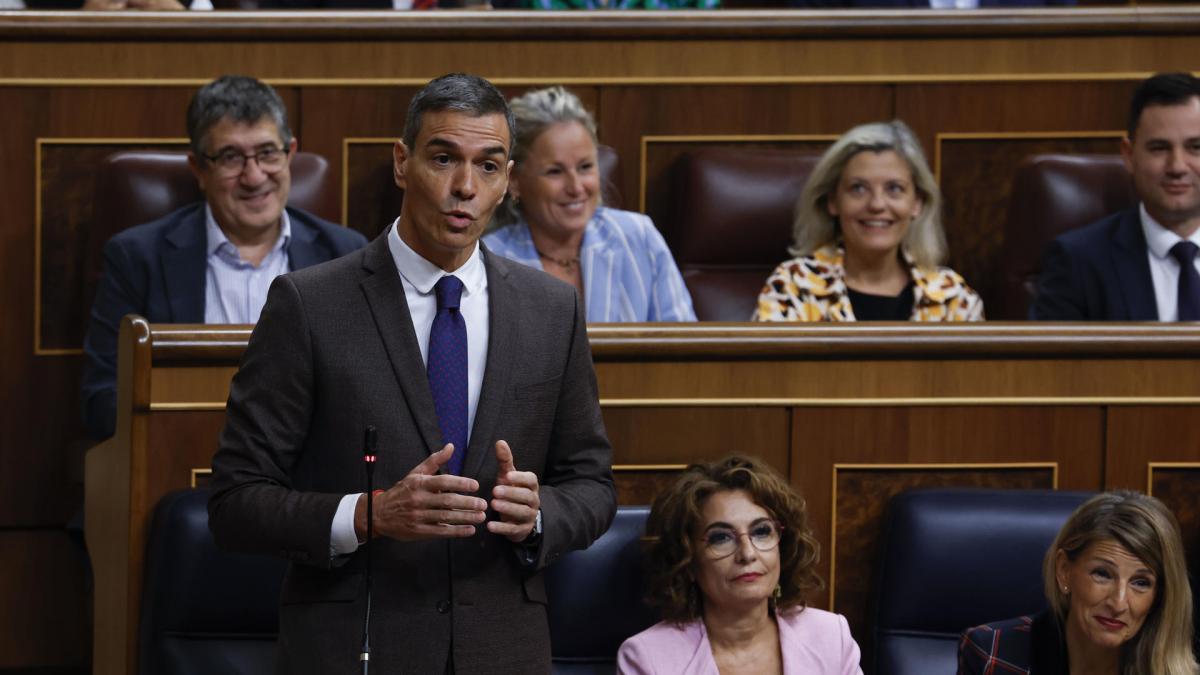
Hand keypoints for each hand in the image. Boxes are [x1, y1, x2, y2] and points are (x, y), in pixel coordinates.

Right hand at [355, 444, 486, 541]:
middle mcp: (419, 500)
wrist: (379, 514)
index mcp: (419, 484)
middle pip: (447, 501)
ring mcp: (418, 516)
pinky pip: (440, 532)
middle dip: (467, 503)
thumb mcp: (415, 474)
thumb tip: (451, 446)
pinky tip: (469, 530)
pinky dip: (456, 531)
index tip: (476, 486)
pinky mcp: (418, 531)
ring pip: (445, 517)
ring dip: (465, 518)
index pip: (443, 482)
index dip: (460, 483)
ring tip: (481, 516)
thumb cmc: (402, 492)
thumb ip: (435, 461)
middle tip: (483, 503)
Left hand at [487, 440, 540, 542]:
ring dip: (508, 508)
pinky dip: (502, 528)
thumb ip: (504, 460)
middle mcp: (533, 501)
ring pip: (522, 512)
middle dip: (512, 493)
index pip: (531, 480)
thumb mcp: (508, 476)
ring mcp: (529, 516)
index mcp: (531, 486)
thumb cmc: (511, 491)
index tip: (507, 475)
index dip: (520, 478)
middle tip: (495, 490)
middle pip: (527, 496)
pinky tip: (490, 525)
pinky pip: (514, 530)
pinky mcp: (521, 530)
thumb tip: (499, 441)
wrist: (519, 518)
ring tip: (493, 504)